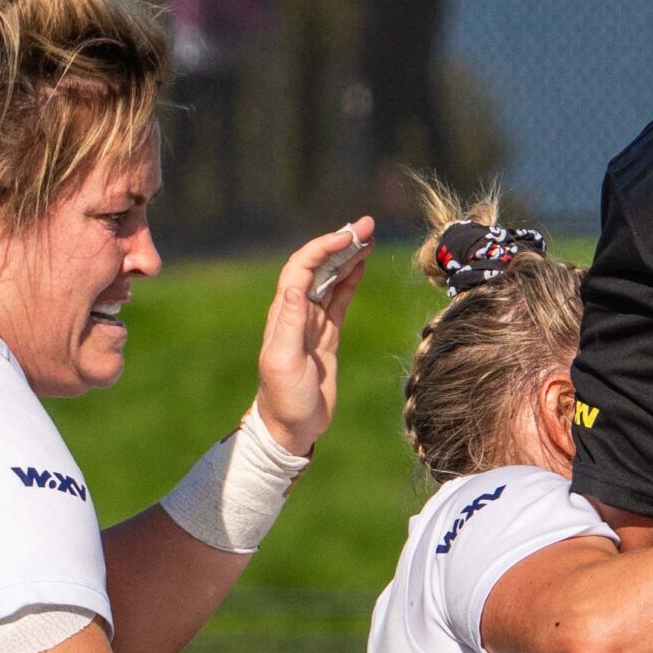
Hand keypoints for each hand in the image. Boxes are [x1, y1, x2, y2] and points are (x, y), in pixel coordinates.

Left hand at [254, 219, 374, 455]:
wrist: (290, 427)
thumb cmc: (284, 398)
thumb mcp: (283, 362)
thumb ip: (288, 324)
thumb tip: (294, 287)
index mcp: (284, 314)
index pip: (302, 268)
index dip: (323, 248)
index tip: (348, 236)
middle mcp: (296, 312)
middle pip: (318, 266)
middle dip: (341, 243)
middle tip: (367, 225)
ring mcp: (312, 322)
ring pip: (331, 279)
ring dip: (348, 257)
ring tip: (369, 238)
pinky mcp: (326, 335)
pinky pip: (339, 299)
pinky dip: (350, 280)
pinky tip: (362, 266)